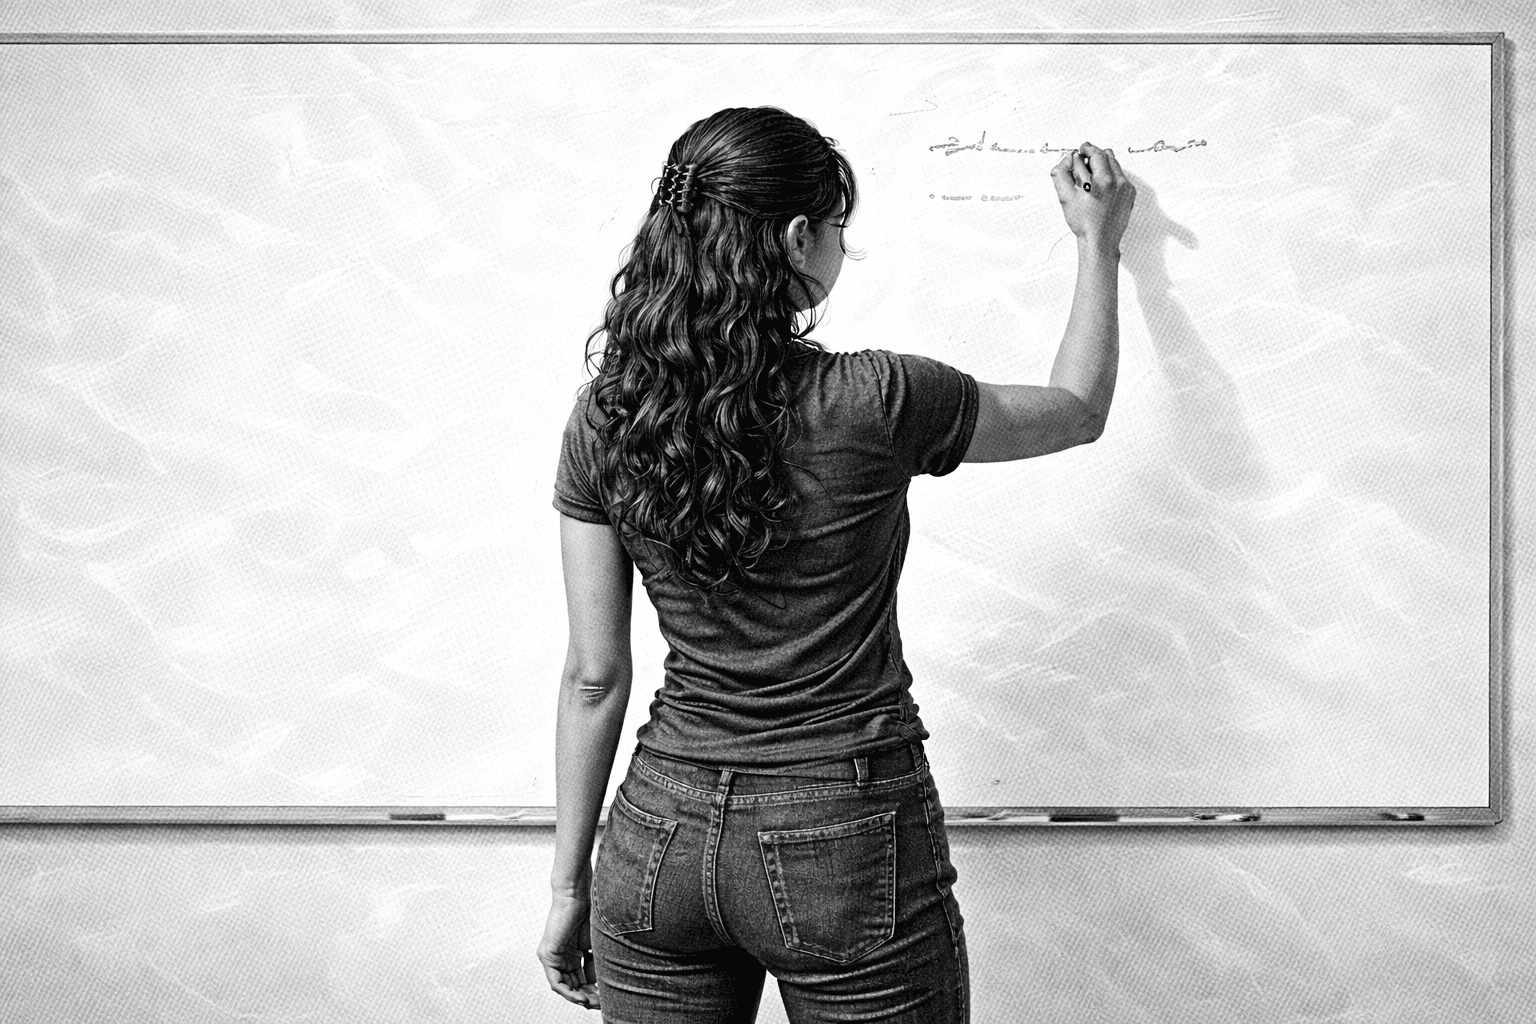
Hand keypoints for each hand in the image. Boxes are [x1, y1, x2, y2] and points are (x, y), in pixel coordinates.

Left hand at [538, 891, 599, 1009]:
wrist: (578, 895)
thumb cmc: (591, 913)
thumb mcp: (595, 946)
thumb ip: (595, 965)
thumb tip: (599, 987)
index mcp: (574, 953)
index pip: (582, 979)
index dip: (594, 991)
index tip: (606, 998)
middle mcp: (562, 957)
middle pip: (574, 985)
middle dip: (587, 997)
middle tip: (600, 1004)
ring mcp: (553, 956)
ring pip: (564, 986)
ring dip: (578, 997)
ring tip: (592, 1003)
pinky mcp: (547, 955)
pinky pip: (555, 981)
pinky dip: (567, 991)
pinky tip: (579, 997)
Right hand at [1049, 142, 1135, 250]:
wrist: (1100, 241)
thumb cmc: (1084, 223)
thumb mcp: (1065, 197)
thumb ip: (1061, 173)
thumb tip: (1067, 158)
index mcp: (1104, 180)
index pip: (1097, 153)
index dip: (1087, 149)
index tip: (1082, 149)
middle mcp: (1119, 182)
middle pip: (1108, 156)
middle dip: (1094, 157)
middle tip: (1083, 164)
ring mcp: (1126, 189)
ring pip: (1115, 166)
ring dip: (1103, 166)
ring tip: (1091, 179)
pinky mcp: (1130, 195)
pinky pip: (1121, 177)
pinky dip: (1110, 178)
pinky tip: (1100, 190)